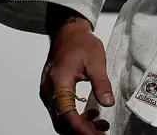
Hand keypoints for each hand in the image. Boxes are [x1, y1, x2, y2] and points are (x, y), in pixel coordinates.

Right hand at [41, 17, 111, 133]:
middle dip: (81, 130)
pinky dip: (75, 116)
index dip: (81, 128)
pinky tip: (92, 113)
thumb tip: (108, 103)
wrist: (67, 31)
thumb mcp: (96, 61)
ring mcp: (48, 91)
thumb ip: (101, 83)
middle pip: (62, 121)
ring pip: (61, 118)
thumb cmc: (80, 43)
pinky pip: (61, 110)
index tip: (95, 134)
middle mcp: (49, 90)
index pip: (66, 114)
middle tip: (101, 131)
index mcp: (59, 82)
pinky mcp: (52, 91)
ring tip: (101, 124)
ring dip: (80, 124)